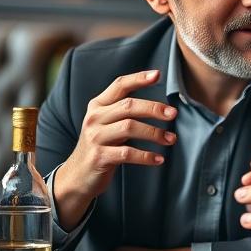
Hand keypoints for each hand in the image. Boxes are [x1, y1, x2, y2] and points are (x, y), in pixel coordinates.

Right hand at [55, 70, 176, 228]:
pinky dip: (146, 156)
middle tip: (173, 114)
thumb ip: (124, 111)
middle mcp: (94, 118)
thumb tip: (161, 106)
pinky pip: (127, 153)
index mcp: (98, 105)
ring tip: (171, 139)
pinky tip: (159, 159)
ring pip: (129, 127)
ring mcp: (95, 137)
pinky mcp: (99, 157)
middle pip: (128, 105)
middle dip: (154, 108)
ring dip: (154, 133)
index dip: (138, 78)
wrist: (77, 176)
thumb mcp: (107, 123)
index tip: (158, 74)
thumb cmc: (101, 146)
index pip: (119, 85)